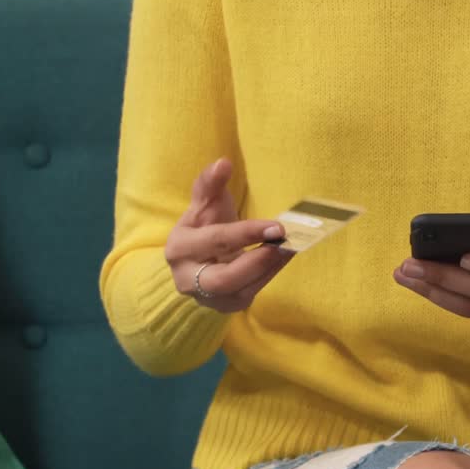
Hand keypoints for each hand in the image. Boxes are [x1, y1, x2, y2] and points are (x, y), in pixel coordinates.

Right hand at [166, 159, 293, 312]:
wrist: (195, 261)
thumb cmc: (203, 226)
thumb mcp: (204, 204)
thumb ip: (210, 183)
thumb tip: (223, 163)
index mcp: (180, 248)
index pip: (217, 241)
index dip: (247, 233)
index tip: (277, 226)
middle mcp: (188, 278)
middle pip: (225, 278)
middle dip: (258, 261)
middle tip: (284, 243)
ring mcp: (207, 297)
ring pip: (242, 290)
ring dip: (269, 268)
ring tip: (289, 247)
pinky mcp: (226, 305)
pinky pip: (251, 294)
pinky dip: (270, 275)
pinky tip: (282, 257)